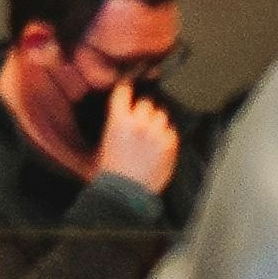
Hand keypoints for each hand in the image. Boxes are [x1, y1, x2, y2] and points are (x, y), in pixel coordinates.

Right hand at [92, 82, 182, 198]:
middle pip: (147, 102)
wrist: (126, 191)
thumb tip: (123, 113)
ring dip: (157, 120)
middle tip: (142, 117)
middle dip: (144, 108)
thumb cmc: (111, 170)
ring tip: (153, 131)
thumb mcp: (105, 140)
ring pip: (162, 115)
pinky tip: (160, 144)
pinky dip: (167, 135)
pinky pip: (172, 132)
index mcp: (119, 120)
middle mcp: (139, 123)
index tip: (129, 87)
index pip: (124, 92)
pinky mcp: (170, 146)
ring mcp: (157, 134)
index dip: (127, 88)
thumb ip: (116, 123)